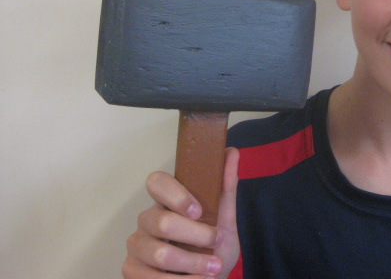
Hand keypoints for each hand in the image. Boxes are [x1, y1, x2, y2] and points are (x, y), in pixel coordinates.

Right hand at [122, 147, 239, 277]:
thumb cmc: (212, 247)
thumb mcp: (224, 218)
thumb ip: (225, 187)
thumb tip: (232, 152)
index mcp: (166, 201)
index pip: (156, 182)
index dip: (176, 195)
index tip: (199, 210)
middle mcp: (146, 220)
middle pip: (162, 221)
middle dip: (197, 235)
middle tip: (218, 242)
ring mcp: (136, 245)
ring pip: (160, 254)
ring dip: (193, 263)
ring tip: (213, 269)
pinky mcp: (131, 270)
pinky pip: (152, 278)